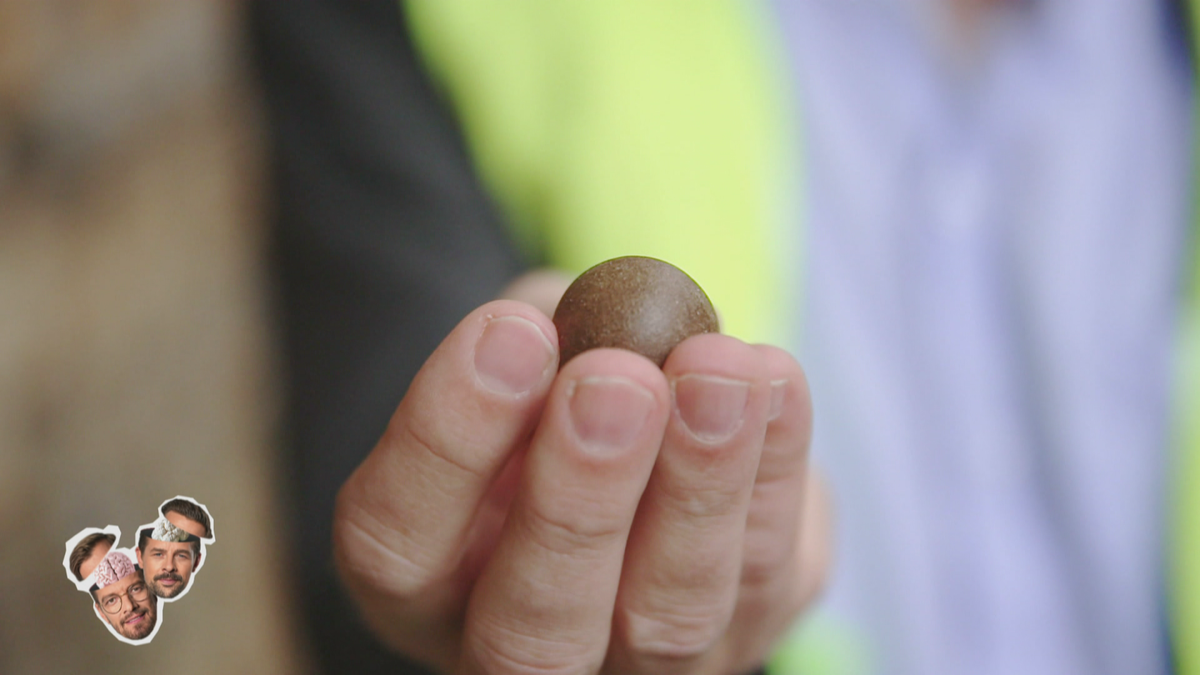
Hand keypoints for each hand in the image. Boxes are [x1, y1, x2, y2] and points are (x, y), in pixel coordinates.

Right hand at [333, 298, 828, 673]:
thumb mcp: (527, 346)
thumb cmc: (553, 384)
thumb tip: (609, 337)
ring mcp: (639, 663)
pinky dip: (776, 471)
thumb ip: (547, 339)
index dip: (448, 441)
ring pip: (668, 622)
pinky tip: (770, 380)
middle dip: (578, 503)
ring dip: (699, 486)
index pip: (397, 547)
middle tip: (615, 382)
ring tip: (718, 367)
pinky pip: (769, 574)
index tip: (510, 332)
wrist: (645, 422)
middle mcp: (519, 650)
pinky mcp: (749, 629)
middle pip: (531, 635)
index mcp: (425, 582)